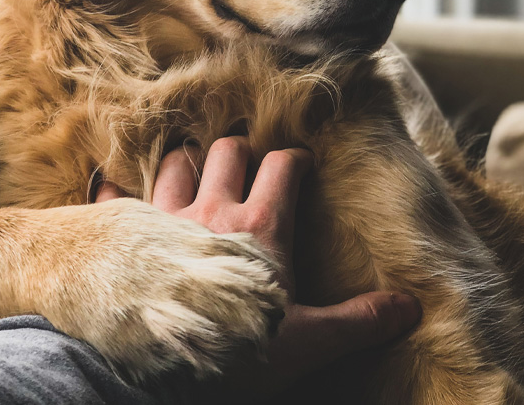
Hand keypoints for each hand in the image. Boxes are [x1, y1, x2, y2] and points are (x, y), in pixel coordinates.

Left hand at [96, 137, 421, 385]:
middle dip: (240, 150)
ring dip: (186, 161)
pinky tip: (113, 185)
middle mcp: (211, 211)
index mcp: (259, 228)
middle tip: (246, 164)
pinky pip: (116, 194)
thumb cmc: (237, 355)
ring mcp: (163, 218)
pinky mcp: (126, 233)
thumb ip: (357, 321)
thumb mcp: (307, 342)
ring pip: (176, 162)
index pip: (282, 167)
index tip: (301, 164)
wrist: (161, 373)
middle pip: (227, 151)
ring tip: (194, 171)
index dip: (295, 159)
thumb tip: (410, 307)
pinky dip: (117, 187)